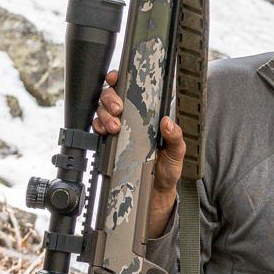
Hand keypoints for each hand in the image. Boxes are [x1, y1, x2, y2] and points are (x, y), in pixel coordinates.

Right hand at [91, 70, 183, 239]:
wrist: (155, 194)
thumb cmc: (167, 170)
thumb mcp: (177, 153)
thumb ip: (175, 137)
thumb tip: (168, 122)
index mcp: (147, 116)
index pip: (131, 91)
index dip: (121, 80)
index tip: (117, 79)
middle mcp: (130, 119)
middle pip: (111, 97)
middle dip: (111, 98)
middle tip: (119, 109)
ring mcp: (118, 131)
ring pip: (101, 111)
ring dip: (104, 113)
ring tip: (114, 126)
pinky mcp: (108, 144)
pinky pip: (96, 129)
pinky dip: (97, 127)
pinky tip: (104, 132)